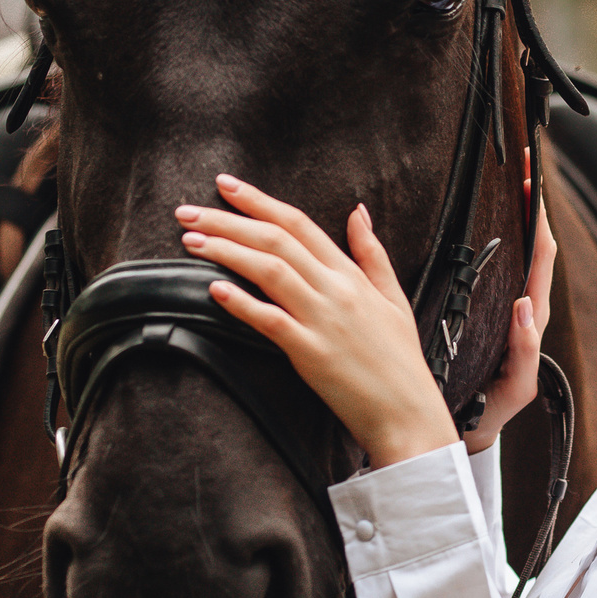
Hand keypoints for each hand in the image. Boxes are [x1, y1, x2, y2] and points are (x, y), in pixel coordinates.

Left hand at [178, 175, 457, 470]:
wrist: (408, 412)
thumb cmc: (399, 360)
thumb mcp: (393, 297)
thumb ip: (372, 253)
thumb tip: (358, 212)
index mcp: (351, 275)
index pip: (299, 224)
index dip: (259, 200)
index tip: (225, 185)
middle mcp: (336, 290)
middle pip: (276, 240)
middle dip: (228, 220)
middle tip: (188, 211)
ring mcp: (323, 320)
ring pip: (270, 271)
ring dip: (226, 251)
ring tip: (191, 241)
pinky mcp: (311, 353)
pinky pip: (271, 321)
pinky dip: (242, 303)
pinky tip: (215, 289)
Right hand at [461, 178, 555, 454]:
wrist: (474, 427)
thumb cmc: (493, 409)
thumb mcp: (513, 387)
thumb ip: (522, 353)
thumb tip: (523, 309)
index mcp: (530, 319)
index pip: (541, 259)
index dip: (539, 221)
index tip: (533, 185)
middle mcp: (524, 306)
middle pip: (534, 245)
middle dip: (532, 204)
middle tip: (524, 163)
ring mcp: (509, 306)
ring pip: (519, 252)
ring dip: (518, 215)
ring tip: (513, 178)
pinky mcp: (491, 310)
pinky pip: (500, 267)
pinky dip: (501, 237)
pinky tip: (490, 217)